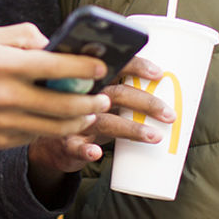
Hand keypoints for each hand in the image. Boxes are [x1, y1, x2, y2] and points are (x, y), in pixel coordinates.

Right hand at [0, 23, 110, 148]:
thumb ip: (26, 36)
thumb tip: (56, 45)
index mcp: (5, 65)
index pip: (55, 65)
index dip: (84, 67)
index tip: (102, 66)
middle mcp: (6, 96)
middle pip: (63, 104)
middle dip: (91, 101)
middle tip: (104, 97)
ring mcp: (3, 122)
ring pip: (55, 127)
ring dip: (80, 120)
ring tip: (91, 112)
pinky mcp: (0, 141)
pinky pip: (36, 136)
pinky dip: (54, 129)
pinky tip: (64, 122)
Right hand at [25, 54, 175, 199]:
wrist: (48, 139)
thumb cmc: (83, 114)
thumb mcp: (99, 97)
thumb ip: (122, 90)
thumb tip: (167, 88)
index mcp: (94, 78)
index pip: (117, 64)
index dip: (137, 66)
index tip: (159, 74)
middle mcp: (84, 94)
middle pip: (117, 92)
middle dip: (146, 102)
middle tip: (170, 115)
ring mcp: (74, 118)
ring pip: (103, 120)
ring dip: (130, 128)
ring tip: (155, 136)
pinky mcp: (65, 142)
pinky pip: (75, 146)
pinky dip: (85, 150)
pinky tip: (96, 153)